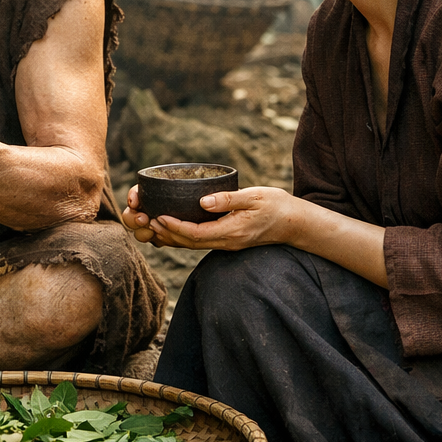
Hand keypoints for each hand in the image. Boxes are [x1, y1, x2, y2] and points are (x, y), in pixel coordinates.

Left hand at [120, 184, 302, 250]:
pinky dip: (181, 237)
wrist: (295, 223)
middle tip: (145, 221)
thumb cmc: (277, 206)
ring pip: (192, 245)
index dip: (174, 227)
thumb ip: (228, 199)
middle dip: (165, 233)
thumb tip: (202, 202)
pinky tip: (169, 228)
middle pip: (189, 243)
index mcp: (231, 231)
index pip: (196, 234)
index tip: (158, 217)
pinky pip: (199, 242)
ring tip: (150, 225)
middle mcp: (226, 241)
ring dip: (170, 237)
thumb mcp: (255, 197)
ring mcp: (226, 243)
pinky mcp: (227, 240)